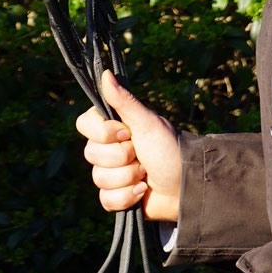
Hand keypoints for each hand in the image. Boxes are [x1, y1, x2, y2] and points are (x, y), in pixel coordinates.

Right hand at [75, 70, 182, 221]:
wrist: (187, 186)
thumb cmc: (170, 149)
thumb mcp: (147, 123)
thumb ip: (124, 100)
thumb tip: (105, 73)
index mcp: (112, 127)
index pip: (84, 124)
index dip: (103, 132)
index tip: (127, 132)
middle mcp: (108, 148)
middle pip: (91, 153)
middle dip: (122, 157)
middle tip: (142, 155)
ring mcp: (111, 173)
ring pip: (99, 178)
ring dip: (128, 178)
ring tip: (146, 175)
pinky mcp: (116, 196)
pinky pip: (106, 199)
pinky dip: (126, 197)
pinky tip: (142, 191)